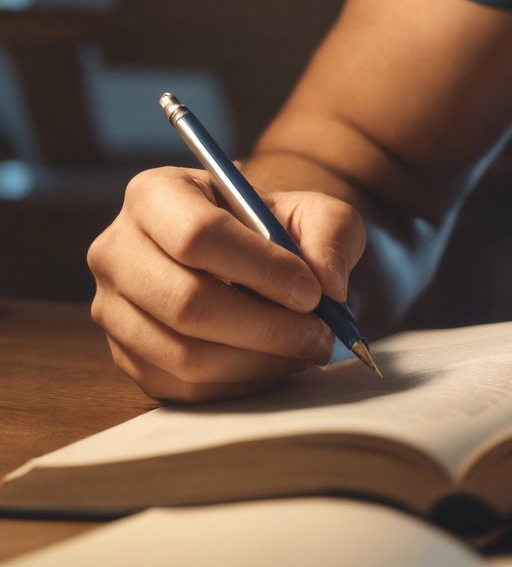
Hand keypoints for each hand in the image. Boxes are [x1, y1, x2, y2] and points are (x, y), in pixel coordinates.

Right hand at [87, 166, 366, 402]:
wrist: (245, 255)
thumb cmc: (274, 225)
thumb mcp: (313, 210)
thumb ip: (331, 233)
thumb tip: (329, 285)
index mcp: (155, 193)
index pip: (198, 235)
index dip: (260, 268)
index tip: (312, 292)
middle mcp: (117, 250)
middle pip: (185, 302)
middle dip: (264, 325)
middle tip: (319, 332)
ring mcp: (112, 309)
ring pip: (183, 353)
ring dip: (257, 359)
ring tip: (306, 347)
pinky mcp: (124, 357)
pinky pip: (181, 387)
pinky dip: (239, 382)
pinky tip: (275, 362)